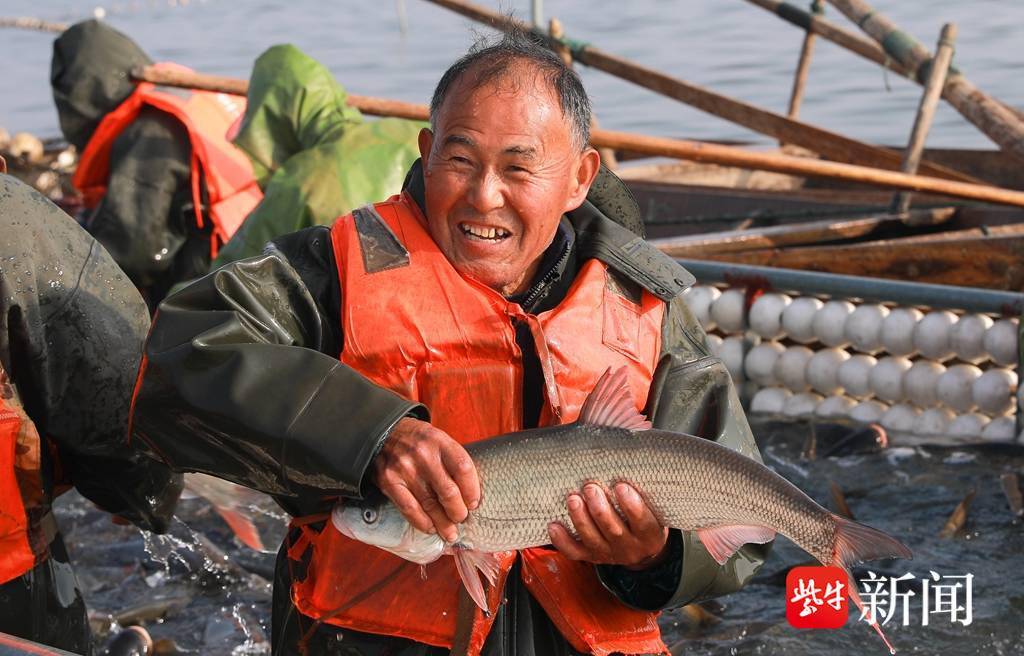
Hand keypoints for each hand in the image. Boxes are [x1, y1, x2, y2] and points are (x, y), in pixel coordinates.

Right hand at [373, 417, 479, 542]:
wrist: (381, 434)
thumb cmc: (418, 442)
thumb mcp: (438, 440)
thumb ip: (452, 461)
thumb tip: (469, 497)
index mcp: (439, 441)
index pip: (463, 468)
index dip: (472, 490)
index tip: (474, 503)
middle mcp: (423, 454)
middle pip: (448, 491)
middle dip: (458, 512)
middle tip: (461, 519)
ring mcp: (404, 468)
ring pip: (430, 504)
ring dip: (443, 523)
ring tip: (450, 533)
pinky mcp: (389, 481)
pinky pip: (410, 509)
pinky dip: (422, 522)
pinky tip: (431, 528)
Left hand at [548, 482, 668, 569]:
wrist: (642, 550)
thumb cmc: (645, 518)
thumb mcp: (653, 508)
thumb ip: (642, 493)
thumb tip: (625, 461)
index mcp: (649, 535)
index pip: (643, 522)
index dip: (632, 506)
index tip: (621, 486)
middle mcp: (629, 548)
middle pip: (613, 531)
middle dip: (600, 509)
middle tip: (590, 488)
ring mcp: (608, 554)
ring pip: (592, 540)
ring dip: (580, 518)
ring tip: (573, 499)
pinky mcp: (591, 556)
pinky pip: (574, 552)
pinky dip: (562, 540)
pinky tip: (554, 525)